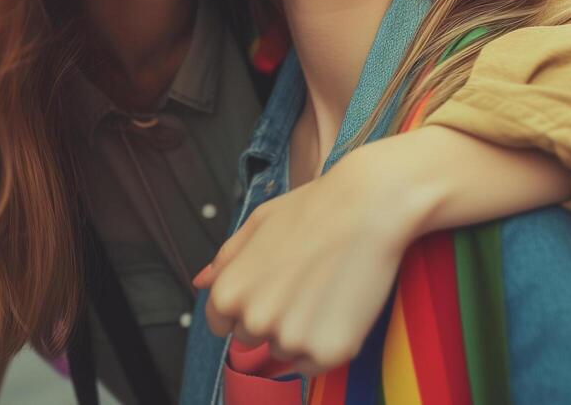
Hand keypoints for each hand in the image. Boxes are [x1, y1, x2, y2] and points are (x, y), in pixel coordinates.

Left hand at [193, 139, 431, 375]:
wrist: (369, 206)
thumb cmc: (314, 209)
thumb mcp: (257, 223)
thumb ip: (226, 258)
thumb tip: (201, 282)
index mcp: (229, 293)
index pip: (221, 324)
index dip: (245, 306)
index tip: (271, 288)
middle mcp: (254, 322)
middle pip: (252, 338)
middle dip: (272, 318)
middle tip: (303, 282)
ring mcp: (291, 339)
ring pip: (285, 351)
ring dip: (300, 332)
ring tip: (324, 290)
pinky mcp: (328, 352)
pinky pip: (315, 365)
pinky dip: (326, 345)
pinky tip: (339, 308)